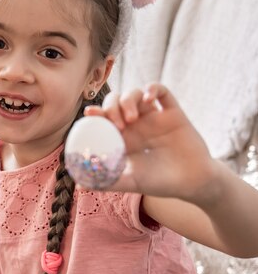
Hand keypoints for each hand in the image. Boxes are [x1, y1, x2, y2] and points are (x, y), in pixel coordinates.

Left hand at [85, 83, 215, 201]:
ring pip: (136, 93)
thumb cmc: (161, 183)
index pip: (105, 118)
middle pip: (117, 101)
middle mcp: (137, 124)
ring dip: (129, 99)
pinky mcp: (173, 113)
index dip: (96, 113)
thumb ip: (107, 181)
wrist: (194, 184)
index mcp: (124, 137)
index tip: (89, 114)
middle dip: (112, 106)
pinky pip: (162, 91)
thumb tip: (79, 185)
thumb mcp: (131, 182)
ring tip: (132, 119)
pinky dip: (152, 88)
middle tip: (117, 124)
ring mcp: (155, 117)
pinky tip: (148, 98)